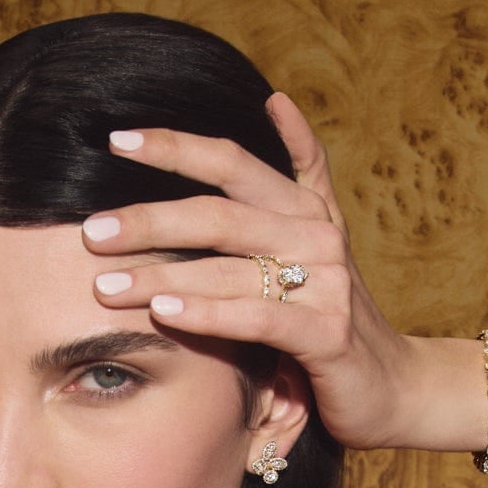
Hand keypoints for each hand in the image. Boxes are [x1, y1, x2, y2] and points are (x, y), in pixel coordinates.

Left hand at [80, 91, 414, 452]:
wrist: (395, 387)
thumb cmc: (334, 317)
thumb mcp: (318, 240)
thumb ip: (300, 175)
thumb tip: (276, 101)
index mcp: (305, 208)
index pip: (232, 162)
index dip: (177, 147)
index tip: (117, 141)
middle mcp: (316, 235)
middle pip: (219, 213)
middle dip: (150, 222)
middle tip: (92, 233)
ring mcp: (327, 283)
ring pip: (228, 266)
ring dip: (160, 276)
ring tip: (106, 287)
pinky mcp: (327, 334)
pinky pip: (256, 315)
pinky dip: (206, 312)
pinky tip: (163, 312)